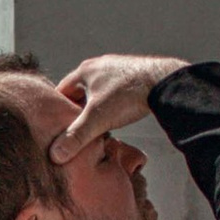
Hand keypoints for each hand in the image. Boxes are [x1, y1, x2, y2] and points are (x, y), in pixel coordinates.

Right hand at [49, 54, 188, 158]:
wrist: (164, 82)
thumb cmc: (128, 96)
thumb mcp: (98, 119)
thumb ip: (76, 137)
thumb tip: (56, 154)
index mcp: (84, 71)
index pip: (61, 91)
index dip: (57, 110)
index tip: (56, 126)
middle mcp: (99, 65)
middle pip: (79, 91)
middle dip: (77, 110)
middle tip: (77, 129)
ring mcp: (117, 68)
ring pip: (98, 91)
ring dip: (96, 107)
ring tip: (97, 125)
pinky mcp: (132, 74)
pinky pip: (114, 91)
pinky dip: (111, 104)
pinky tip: (117, 116)